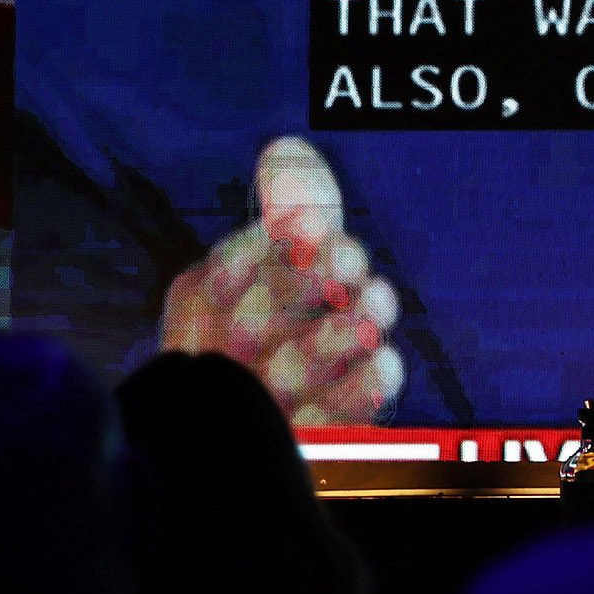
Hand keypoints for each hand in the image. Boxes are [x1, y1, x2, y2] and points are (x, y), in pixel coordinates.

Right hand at [160, 138, 405, 426]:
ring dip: (337, 335)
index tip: (317, 226)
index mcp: (207, 302)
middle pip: (255, 322)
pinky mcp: (303, 445)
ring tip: (377, 302)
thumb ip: (293, 202)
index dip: (270, 250)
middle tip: (349, 258)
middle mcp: (224, 355)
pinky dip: (357, 393)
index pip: (225, 275)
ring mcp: (260, 406)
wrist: (268, 423)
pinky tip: (387, 362)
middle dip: (307, 284)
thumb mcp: (286, 254)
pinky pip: (326, 426)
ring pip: (292, 375)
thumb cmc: (285, 317)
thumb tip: (288, 148)